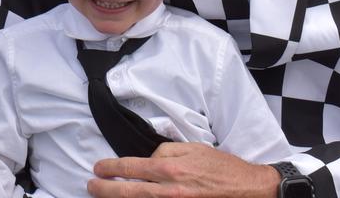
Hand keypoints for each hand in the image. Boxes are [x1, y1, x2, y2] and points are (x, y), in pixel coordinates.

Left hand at [88, 142, 279, 196]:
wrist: (248, 189)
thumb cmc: (222, 168)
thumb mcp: (193, 148)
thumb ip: (166, 151)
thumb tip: (148, 159)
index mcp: (170, 169)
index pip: (131, 168)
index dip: (110, 168)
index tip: (98, 168)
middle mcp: (169, 191)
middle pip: (128, 192)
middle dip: (105, 189)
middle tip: (91, 185)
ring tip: (103, 196)